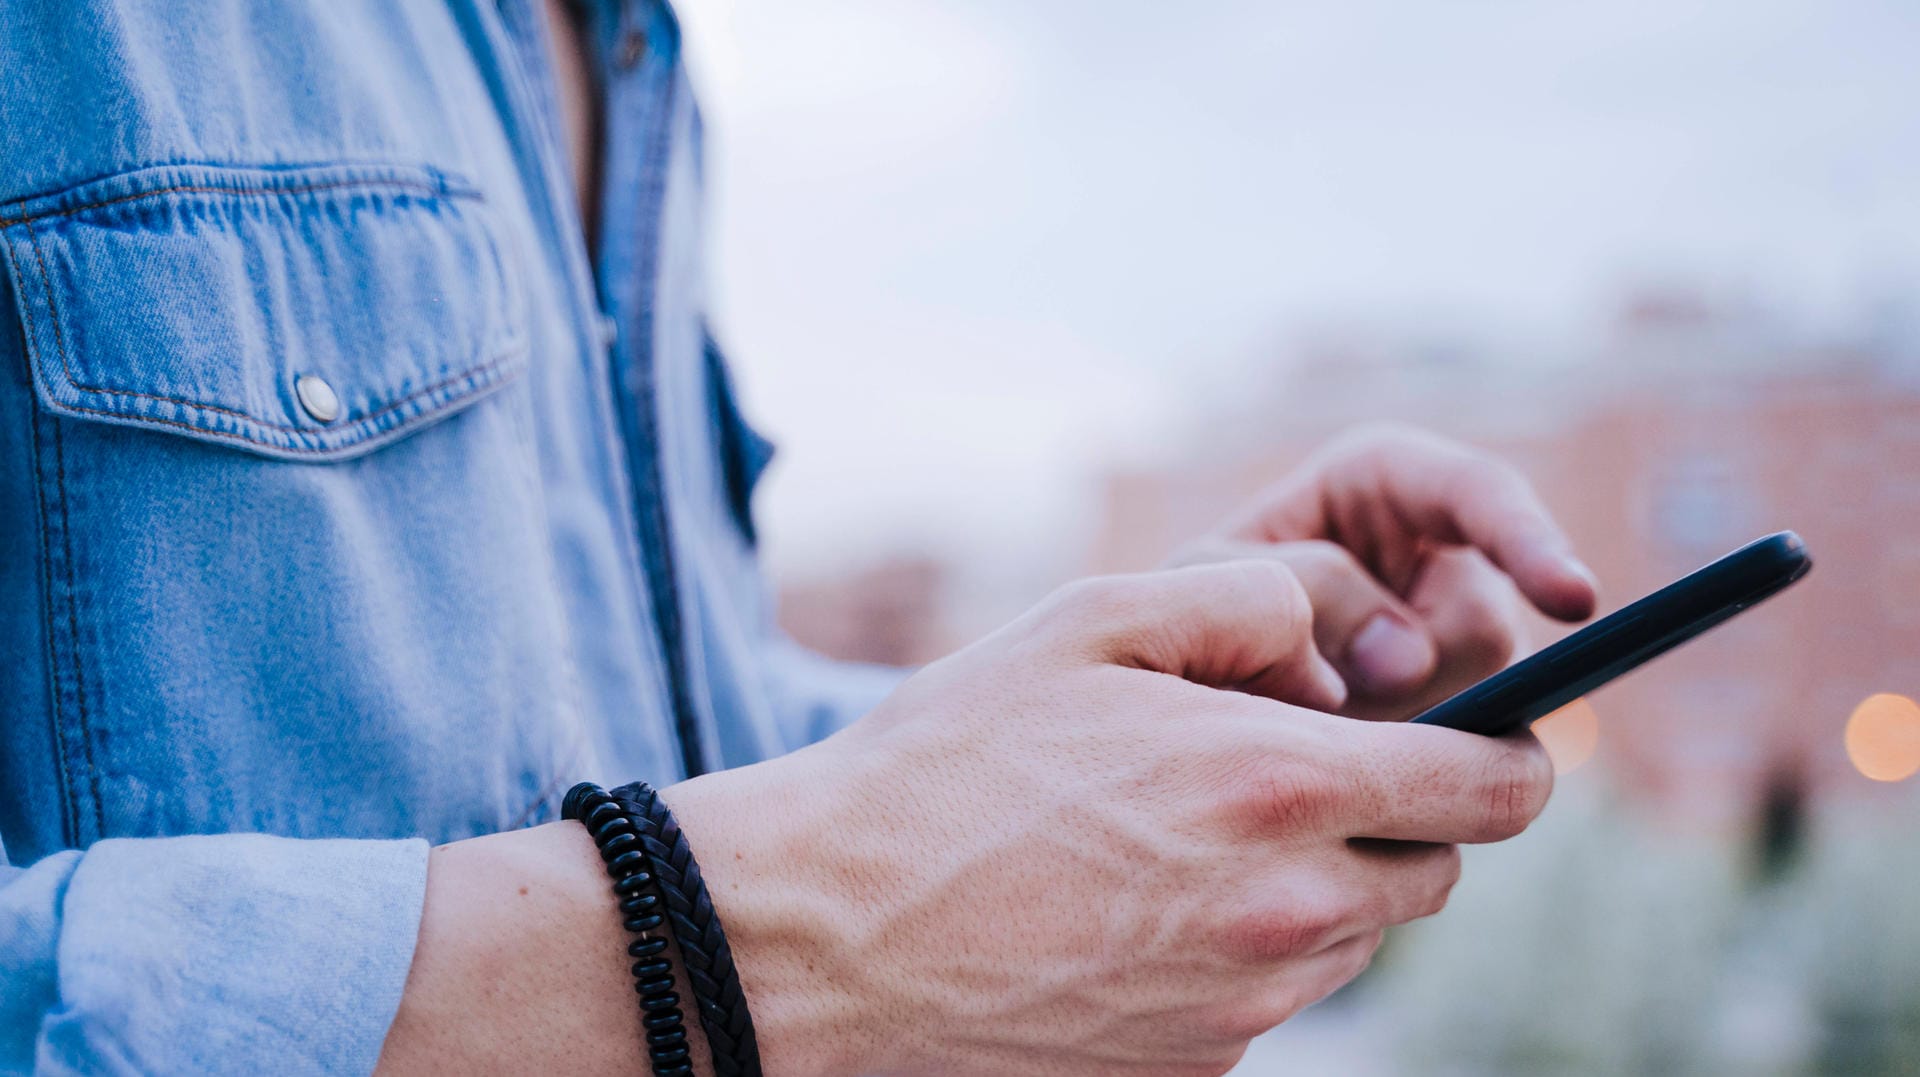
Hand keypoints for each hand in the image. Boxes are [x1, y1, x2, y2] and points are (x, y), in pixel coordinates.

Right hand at [664, 561, 1554, 1076]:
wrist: (828, 939)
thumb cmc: (943, 767)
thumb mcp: (1082, 626)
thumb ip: (1242, 598)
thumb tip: (1338, 629)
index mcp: (1276, 788)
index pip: (1496, 789)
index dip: (1511, 755)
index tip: (1488, 739)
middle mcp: (1285, 912)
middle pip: (1434, 872)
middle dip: (1394, 818)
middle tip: (1287, 775)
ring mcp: (1245, 1008)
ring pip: (1357, 939)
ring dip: (1317, 884)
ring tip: (1186, 839)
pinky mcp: (1199, 1069)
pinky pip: (1273, 1001)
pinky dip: (1244, 952)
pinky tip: (1137, 913)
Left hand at [1174, 424, 1598, 721]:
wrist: (1170, 682)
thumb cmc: (1185, 603)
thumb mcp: (1213, 577)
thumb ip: (1301, 591)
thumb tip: (1409, 660)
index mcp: (1385, 482)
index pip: (1479, 494)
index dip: (1530, 542)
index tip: (1574, 604)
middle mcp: (1437, 556)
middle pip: (1484, 626)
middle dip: (1416, 675)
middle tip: (1321, 695)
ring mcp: (1451, 643)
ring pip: (1483, 699)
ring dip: (1399, 726)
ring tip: (1310, 718)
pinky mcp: (1454, 714)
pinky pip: (1462, 755)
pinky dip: (1406, 767)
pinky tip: (1353, 762)